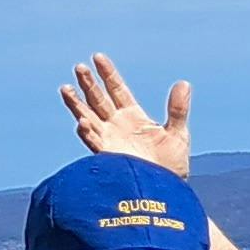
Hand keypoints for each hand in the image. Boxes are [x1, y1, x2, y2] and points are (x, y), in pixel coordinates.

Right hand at [60, 53, 189, 175]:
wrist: (167, 192)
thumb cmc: (172, 166)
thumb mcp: (177, 134)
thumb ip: (178, 109)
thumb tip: (184, 83)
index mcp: (133, 116)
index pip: (117, 89)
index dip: (107, 73)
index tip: (97, 57)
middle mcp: (117, 125)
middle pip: (98, 99)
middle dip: (89, 84)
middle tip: (79, 67)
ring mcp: (110, 139)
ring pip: (88, 116)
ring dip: (77, 103)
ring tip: (66, 88)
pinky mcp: (108, 156)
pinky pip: (94, 141)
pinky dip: (87, 131)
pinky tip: (82, 121)